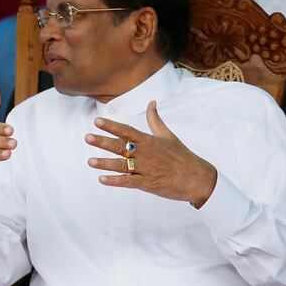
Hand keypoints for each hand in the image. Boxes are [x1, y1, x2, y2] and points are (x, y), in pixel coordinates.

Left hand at [85, 100, 216, 207]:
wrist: (197, 178)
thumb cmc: (181, 156)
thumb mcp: (168, 135)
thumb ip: (155, 120)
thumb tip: (152, 102)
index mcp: (149, 141)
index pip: (127, 131)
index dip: (111, 126)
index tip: (97, 121)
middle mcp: (146, 154)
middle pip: (121, 147)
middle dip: (103, 142)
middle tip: (87, 137)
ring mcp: (146, 169)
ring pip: (122, 165)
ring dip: (105, 163)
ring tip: (90, 161)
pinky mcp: (148, 183)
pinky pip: (128, 182)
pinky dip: (115, 181)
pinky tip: (102, 179)